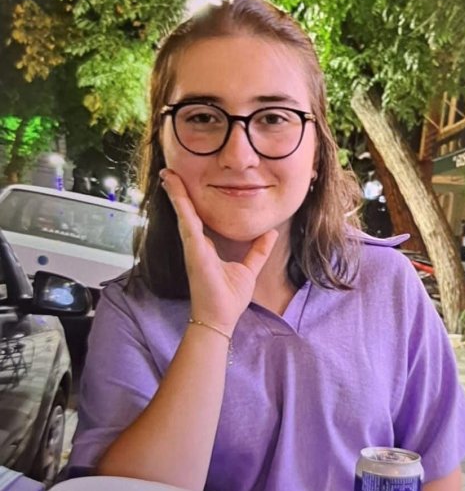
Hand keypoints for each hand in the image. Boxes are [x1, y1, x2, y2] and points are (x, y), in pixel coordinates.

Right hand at [160, 170, 277, 333]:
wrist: (219, 319)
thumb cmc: (228, 299)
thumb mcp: (248, 269)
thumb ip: (258, 251)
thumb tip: (271, 233)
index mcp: (205, 247)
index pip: (197, 218)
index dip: (191, 200)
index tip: (185, 183)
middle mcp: (196, 245)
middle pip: (186, 212)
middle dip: (178, 191)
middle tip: (169, 171)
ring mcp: (192, 247)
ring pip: (183, 213)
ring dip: (176, 193)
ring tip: (167, 173)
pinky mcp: (193, 251)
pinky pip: (187, 223)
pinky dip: (181, 205)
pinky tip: (175, 189)